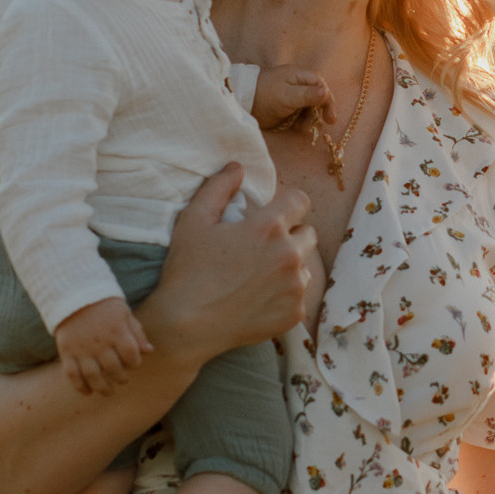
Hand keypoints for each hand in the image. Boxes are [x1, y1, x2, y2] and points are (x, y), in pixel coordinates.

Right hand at [54, 294, 150, 395]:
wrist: (72, 294)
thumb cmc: (103, 305)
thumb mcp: (124, 313)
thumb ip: (136, 333)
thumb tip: (149, 351)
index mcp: (116, 331)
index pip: (131, 355)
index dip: (135, 363)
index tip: (133, 363)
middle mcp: (100, 342)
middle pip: (114, 369)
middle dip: (121, 378)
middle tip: (122, 379)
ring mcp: (82, 349)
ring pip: (93, 376)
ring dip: (102, 388)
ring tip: (108, 392)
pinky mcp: (67, 352)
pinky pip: (72, 374)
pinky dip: (80, 386)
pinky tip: (88, 392)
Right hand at [144, 164, 321, 359]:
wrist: (186, 325)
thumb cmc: (187, 270)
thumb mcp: (194, 220)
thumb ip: (218, 187)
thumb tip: (237, 167)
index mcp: (269, 226)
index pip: (300, 200)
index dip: (286, 204)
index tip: (274, 214)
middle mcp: (289, 254)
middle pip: (308, 233)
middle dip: (290, 235)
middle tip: (261, 248)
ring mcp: (295, 286)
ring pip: (305, 266)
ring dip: (289, 267)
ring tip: (258, 276)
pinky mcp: (294, 313)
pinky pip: (299, 296)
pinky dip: (284, 295)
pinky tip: (258, 299)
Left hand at [251, 61, 332, 132]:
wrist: (242, 102)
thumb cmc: (265, 95)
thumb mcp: (288, 96)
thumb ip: (308, 95)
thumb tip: (326, 91)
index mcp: (299, 76)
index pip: (321, 85)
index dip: (328, 99)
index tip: (330, 116)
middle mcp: (298, 85)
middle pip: (318, 97)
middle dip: (321, 110)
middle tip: (325, 123)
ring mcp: (292, 96)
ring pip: (310, 107)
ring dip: (311, 118)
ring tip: (304, 128)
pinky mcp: (286, 107)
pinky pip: (300, 114)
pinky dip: (302, 121)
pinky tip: (300, 128)